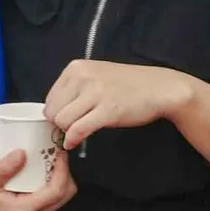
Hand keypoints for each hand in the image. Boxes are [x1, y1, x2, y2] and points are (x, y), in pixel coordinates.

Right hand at [0, 142, 72, 210]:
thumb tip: (22, 154)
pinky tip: (40, 174)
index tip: (60, 154)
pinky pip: (49, 202)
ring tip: (49, 162)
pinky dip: (50, 186)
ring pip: (59, 200)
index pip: (56, 191)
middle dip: (65, 174)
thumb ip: (4, 168)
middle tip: (56, 156)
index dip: (63, 171)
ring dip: (58, 180)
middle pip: (64, 196)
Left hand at [45, 59, 199, 150]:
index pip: (50, 98)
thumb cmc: (128, 85)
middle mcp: (83, 77)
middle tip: (73, 128)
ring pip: (62, 121)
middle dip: (60, 124)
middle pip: (53, 111)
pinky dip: (73, 140)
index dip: (56, 113)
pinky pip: (78, 130)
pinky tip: (76, 142)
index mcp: (76, 68)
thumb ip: (74, 89)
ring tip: (79, 132)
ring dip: (68, 132)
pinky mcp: (107, 111)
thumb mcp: (96, 76)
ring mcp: (95, 93)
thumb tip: (53, 112)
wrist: (159, 88)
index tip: (67, 120)